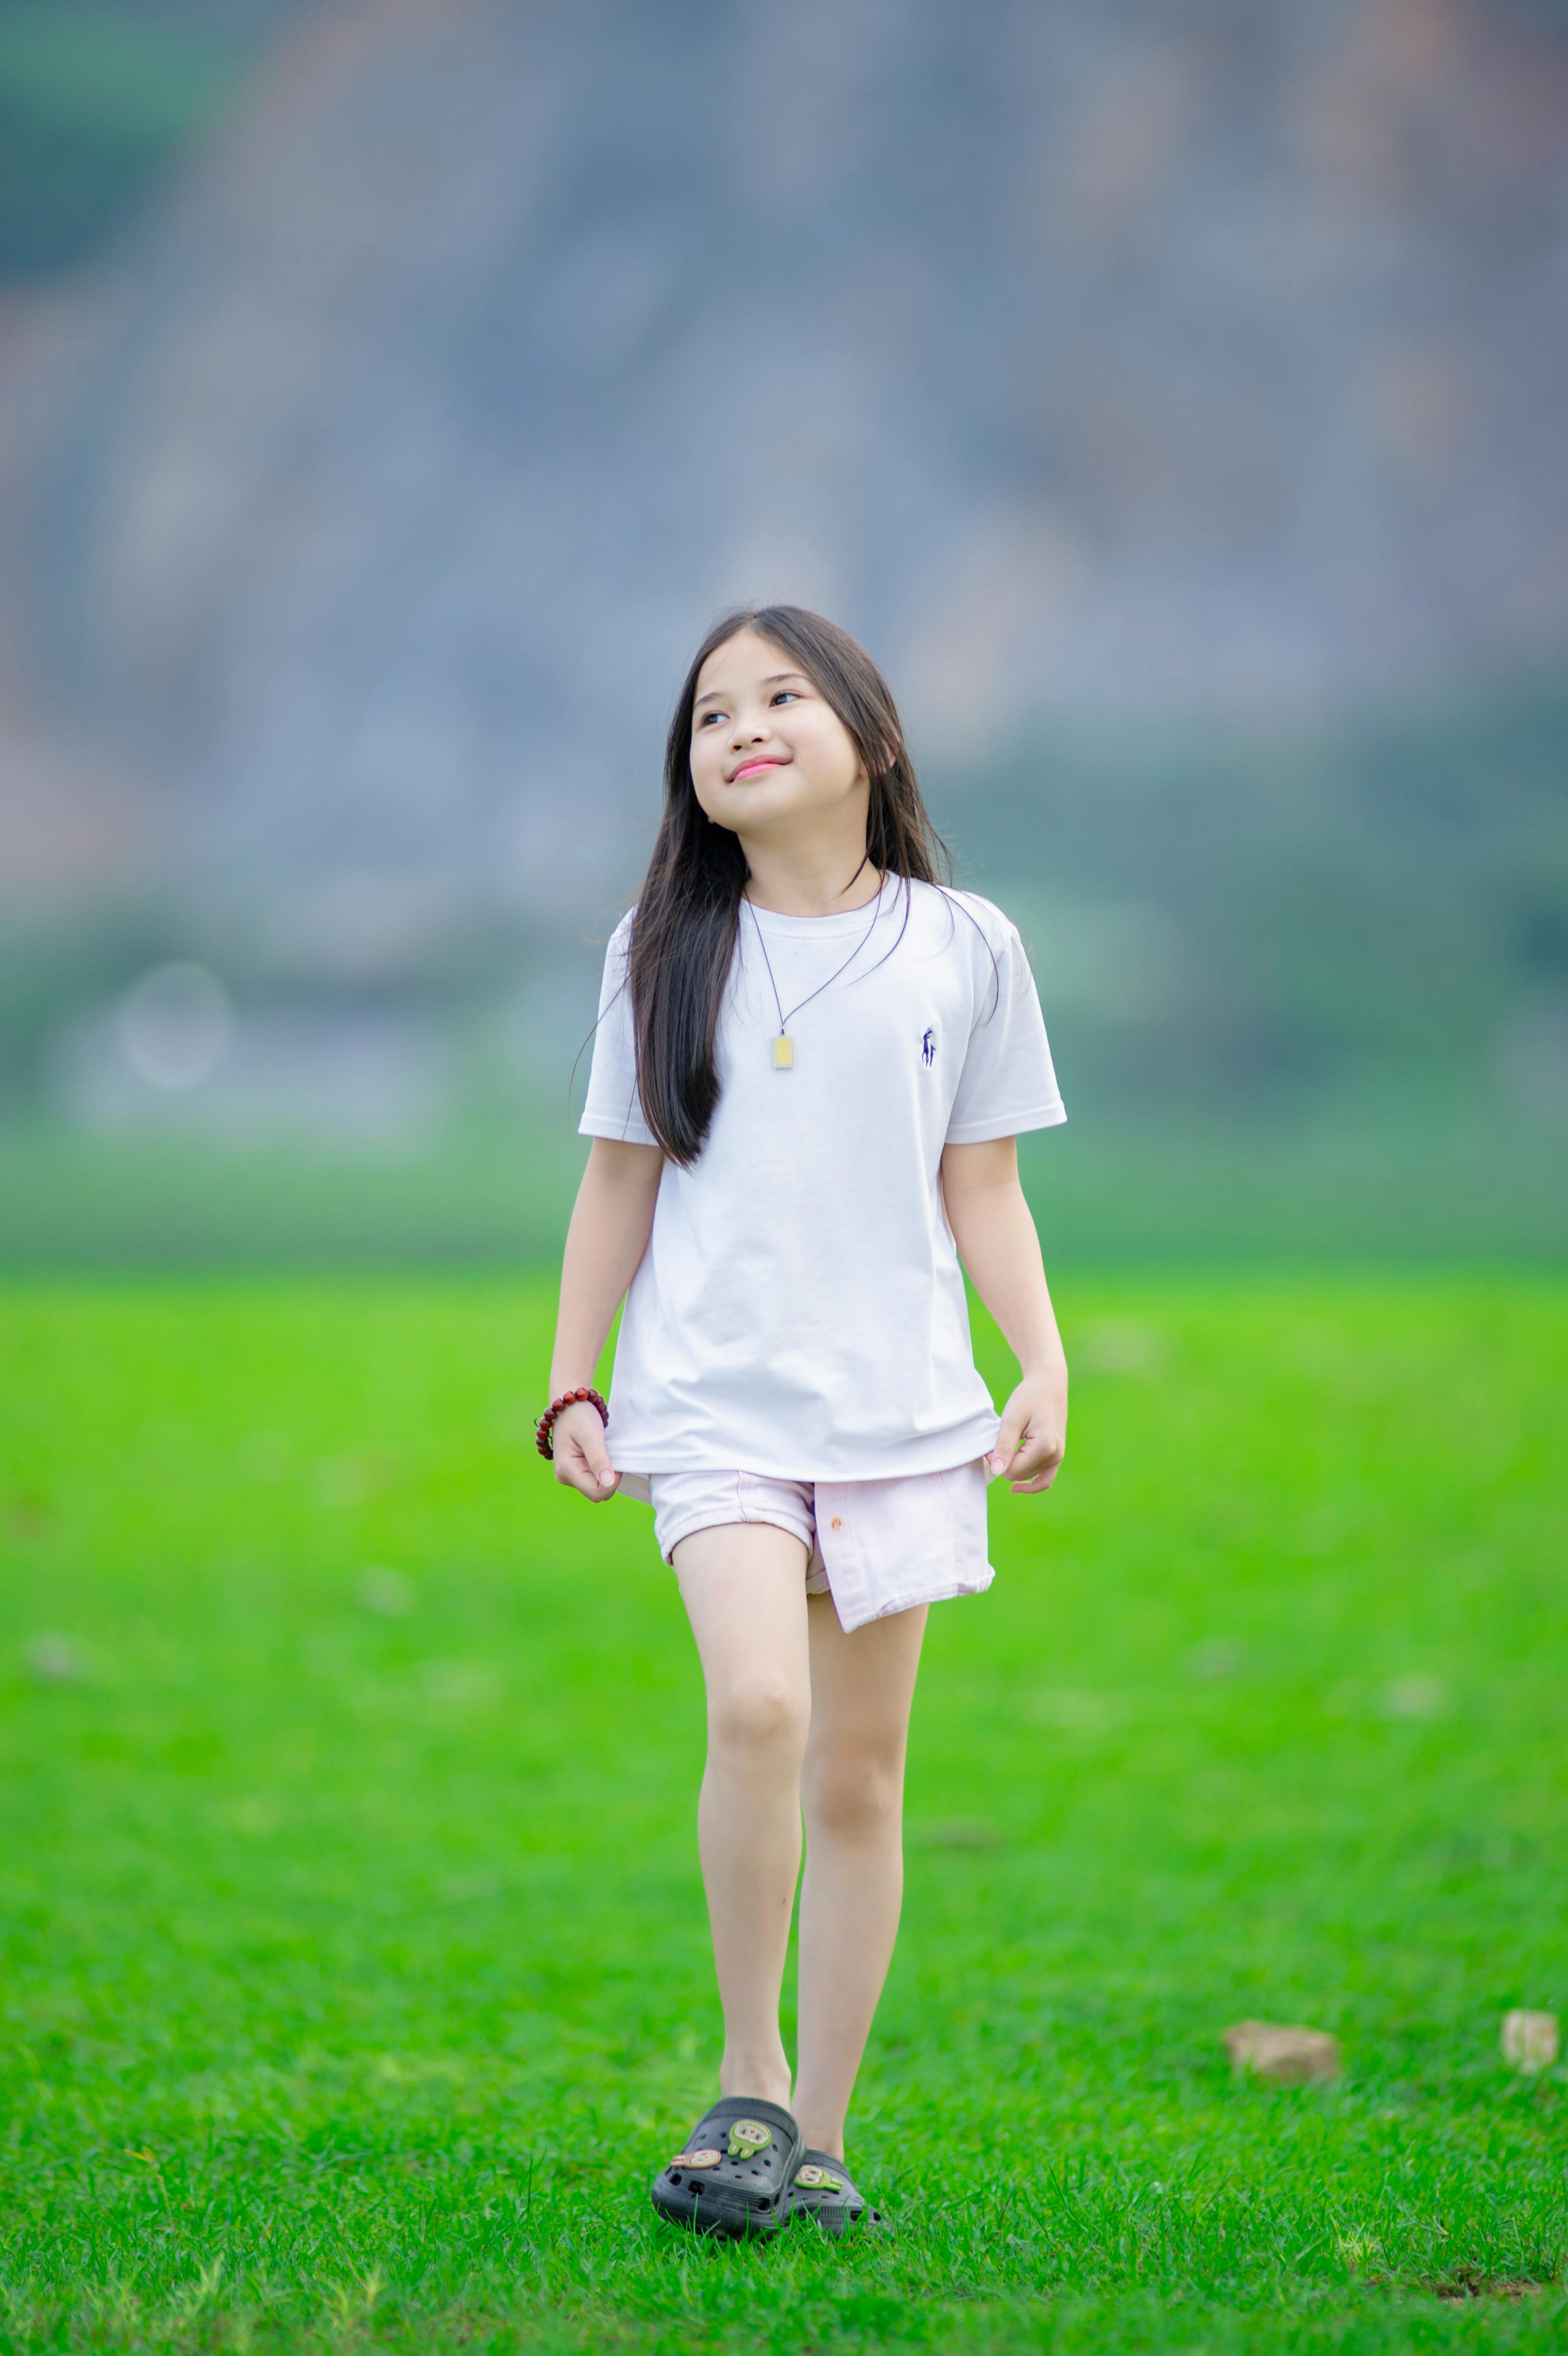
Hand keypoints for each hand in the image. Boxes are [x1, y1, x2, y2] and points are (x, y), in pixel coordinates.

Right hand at [550, 1401, 619, 1499]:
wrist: (570, 1402)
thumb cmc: (578, 1415)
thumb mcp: (591, 1435)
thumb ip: (599, 1460)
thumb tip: (608, 1483)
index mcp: (565, 1470)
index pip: (596, 1492)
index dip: (611, 1480)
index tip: (613, 1458)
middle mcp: (565, 1476)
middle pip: (597, 1492)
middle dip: (609, 1477)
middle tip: (609, 1452)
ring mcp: (570, 1474)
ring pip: (598, 1486)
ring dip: (607, 1471)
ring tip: (602, 1450)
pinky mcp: (576, 1470)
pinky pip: (595, 1478)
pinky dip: (603, 1468)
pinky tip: (600, 1452)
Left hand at [986, 1361, 1066, 1492]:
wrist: (1049, 1383)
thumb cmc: (1029, 1397)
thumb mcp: (1012, 1419)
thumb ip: (1004, 1447)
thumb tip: (996, 1472)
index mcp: (1045, 1447)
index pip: (1012, 1471)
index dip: (995, 1460)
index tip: (990, 1442)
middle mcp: (1055, 1455)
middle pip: (1020, 1475)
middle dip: (1005, 1462)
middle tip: (997, 1441)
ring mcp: (1058, 1456)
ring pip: (1028, 1477)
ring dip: (1015, 1466)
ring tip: (1007, 1447)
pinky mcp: (1057, 1455)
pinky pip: (1045, 1479)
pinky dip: (1031, 1483)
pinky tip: (1017, 1486)